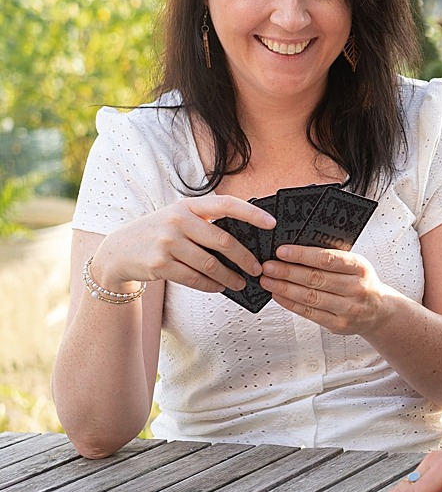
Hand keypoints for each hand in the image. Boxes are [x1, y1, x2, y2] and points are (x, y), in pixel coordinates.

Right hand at [90, 195, 273, 293]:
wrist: (118, 251)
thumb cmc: (158, 233)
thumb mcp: (178, 218)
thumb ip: (205, 222)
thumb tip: (246, 238)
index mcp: (187, 206)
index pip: (226, 204)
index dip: (251, 213)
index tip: (272, 224)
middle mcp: (177, 221)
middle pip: (223, 241)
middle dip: (245, 258)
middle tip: (257, 269)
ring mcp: (167, 243)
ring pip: (211, 264)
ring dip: (230, 277)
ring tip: (240, 283)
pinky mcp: (160, 264)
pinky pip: (195, 278)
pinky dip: (211, 285)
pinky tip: (219, 287)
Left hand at [259, 245, 391, 334]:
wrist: (380, 311)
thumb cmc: (361, 282)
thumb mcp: (355, 265)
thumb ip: (332, 259)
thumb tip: (294, 251)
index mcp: (360, 267)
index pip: (327, 259)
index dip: (302, 255)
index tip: (281, 251)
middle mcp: (357, 288)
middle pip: (316, 279)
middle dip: (287, 271)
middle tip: (267, 266)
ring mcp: (349, 309)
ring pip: (310, 297)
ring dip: (285, 288)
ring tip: (268, 280)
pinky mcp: (340, 325)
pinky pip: (310, 313)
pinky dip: (291, 304)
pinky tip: (278, 295)